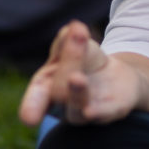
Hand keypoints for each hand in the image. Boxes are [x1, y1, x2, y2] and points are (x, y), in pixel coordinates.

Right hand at [19, 20, 144, 127]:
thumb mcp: (77, 46)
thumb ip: (67, 40)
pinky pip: (104, 113)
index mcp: (48, 87)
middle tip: (79, 35)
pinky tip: (91, 112)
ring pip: (78, 108)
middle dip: (69, 62)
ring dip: (76, 93)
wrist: (120, 76)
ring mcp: (87, 110)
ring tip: (76, 78)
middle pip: (59, 90)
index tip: (29, 117)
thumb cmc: (88, 62)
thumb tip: (70, 31)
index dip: (32, 105)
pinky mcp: (111, 111)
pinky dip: (97, 112)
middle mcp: (65, 104)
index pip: (37, 94)